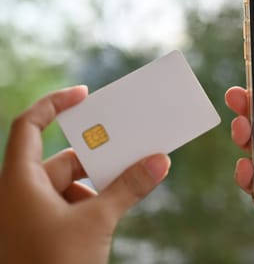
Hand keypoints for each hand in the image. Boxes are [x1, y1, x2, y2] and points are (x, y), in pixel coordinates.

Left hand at [0, 86, 170, 263]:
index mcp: (19, 180)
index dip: (55, 104)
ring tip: (133, 179)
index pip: (30, 125)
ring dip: (101, 182)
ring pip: (70, 184)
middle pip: (62, 157)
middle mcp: (21, 192)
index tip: (86, 95)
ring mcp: (32, 214)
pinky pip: (72, 204)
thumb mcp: (96, 221)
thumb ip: (129, 187)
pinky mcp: (45, 232)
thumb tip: (160, 160)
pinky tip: (119, 206)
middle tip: (130, 144)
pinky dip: (96, 201)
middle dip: (98, 154)